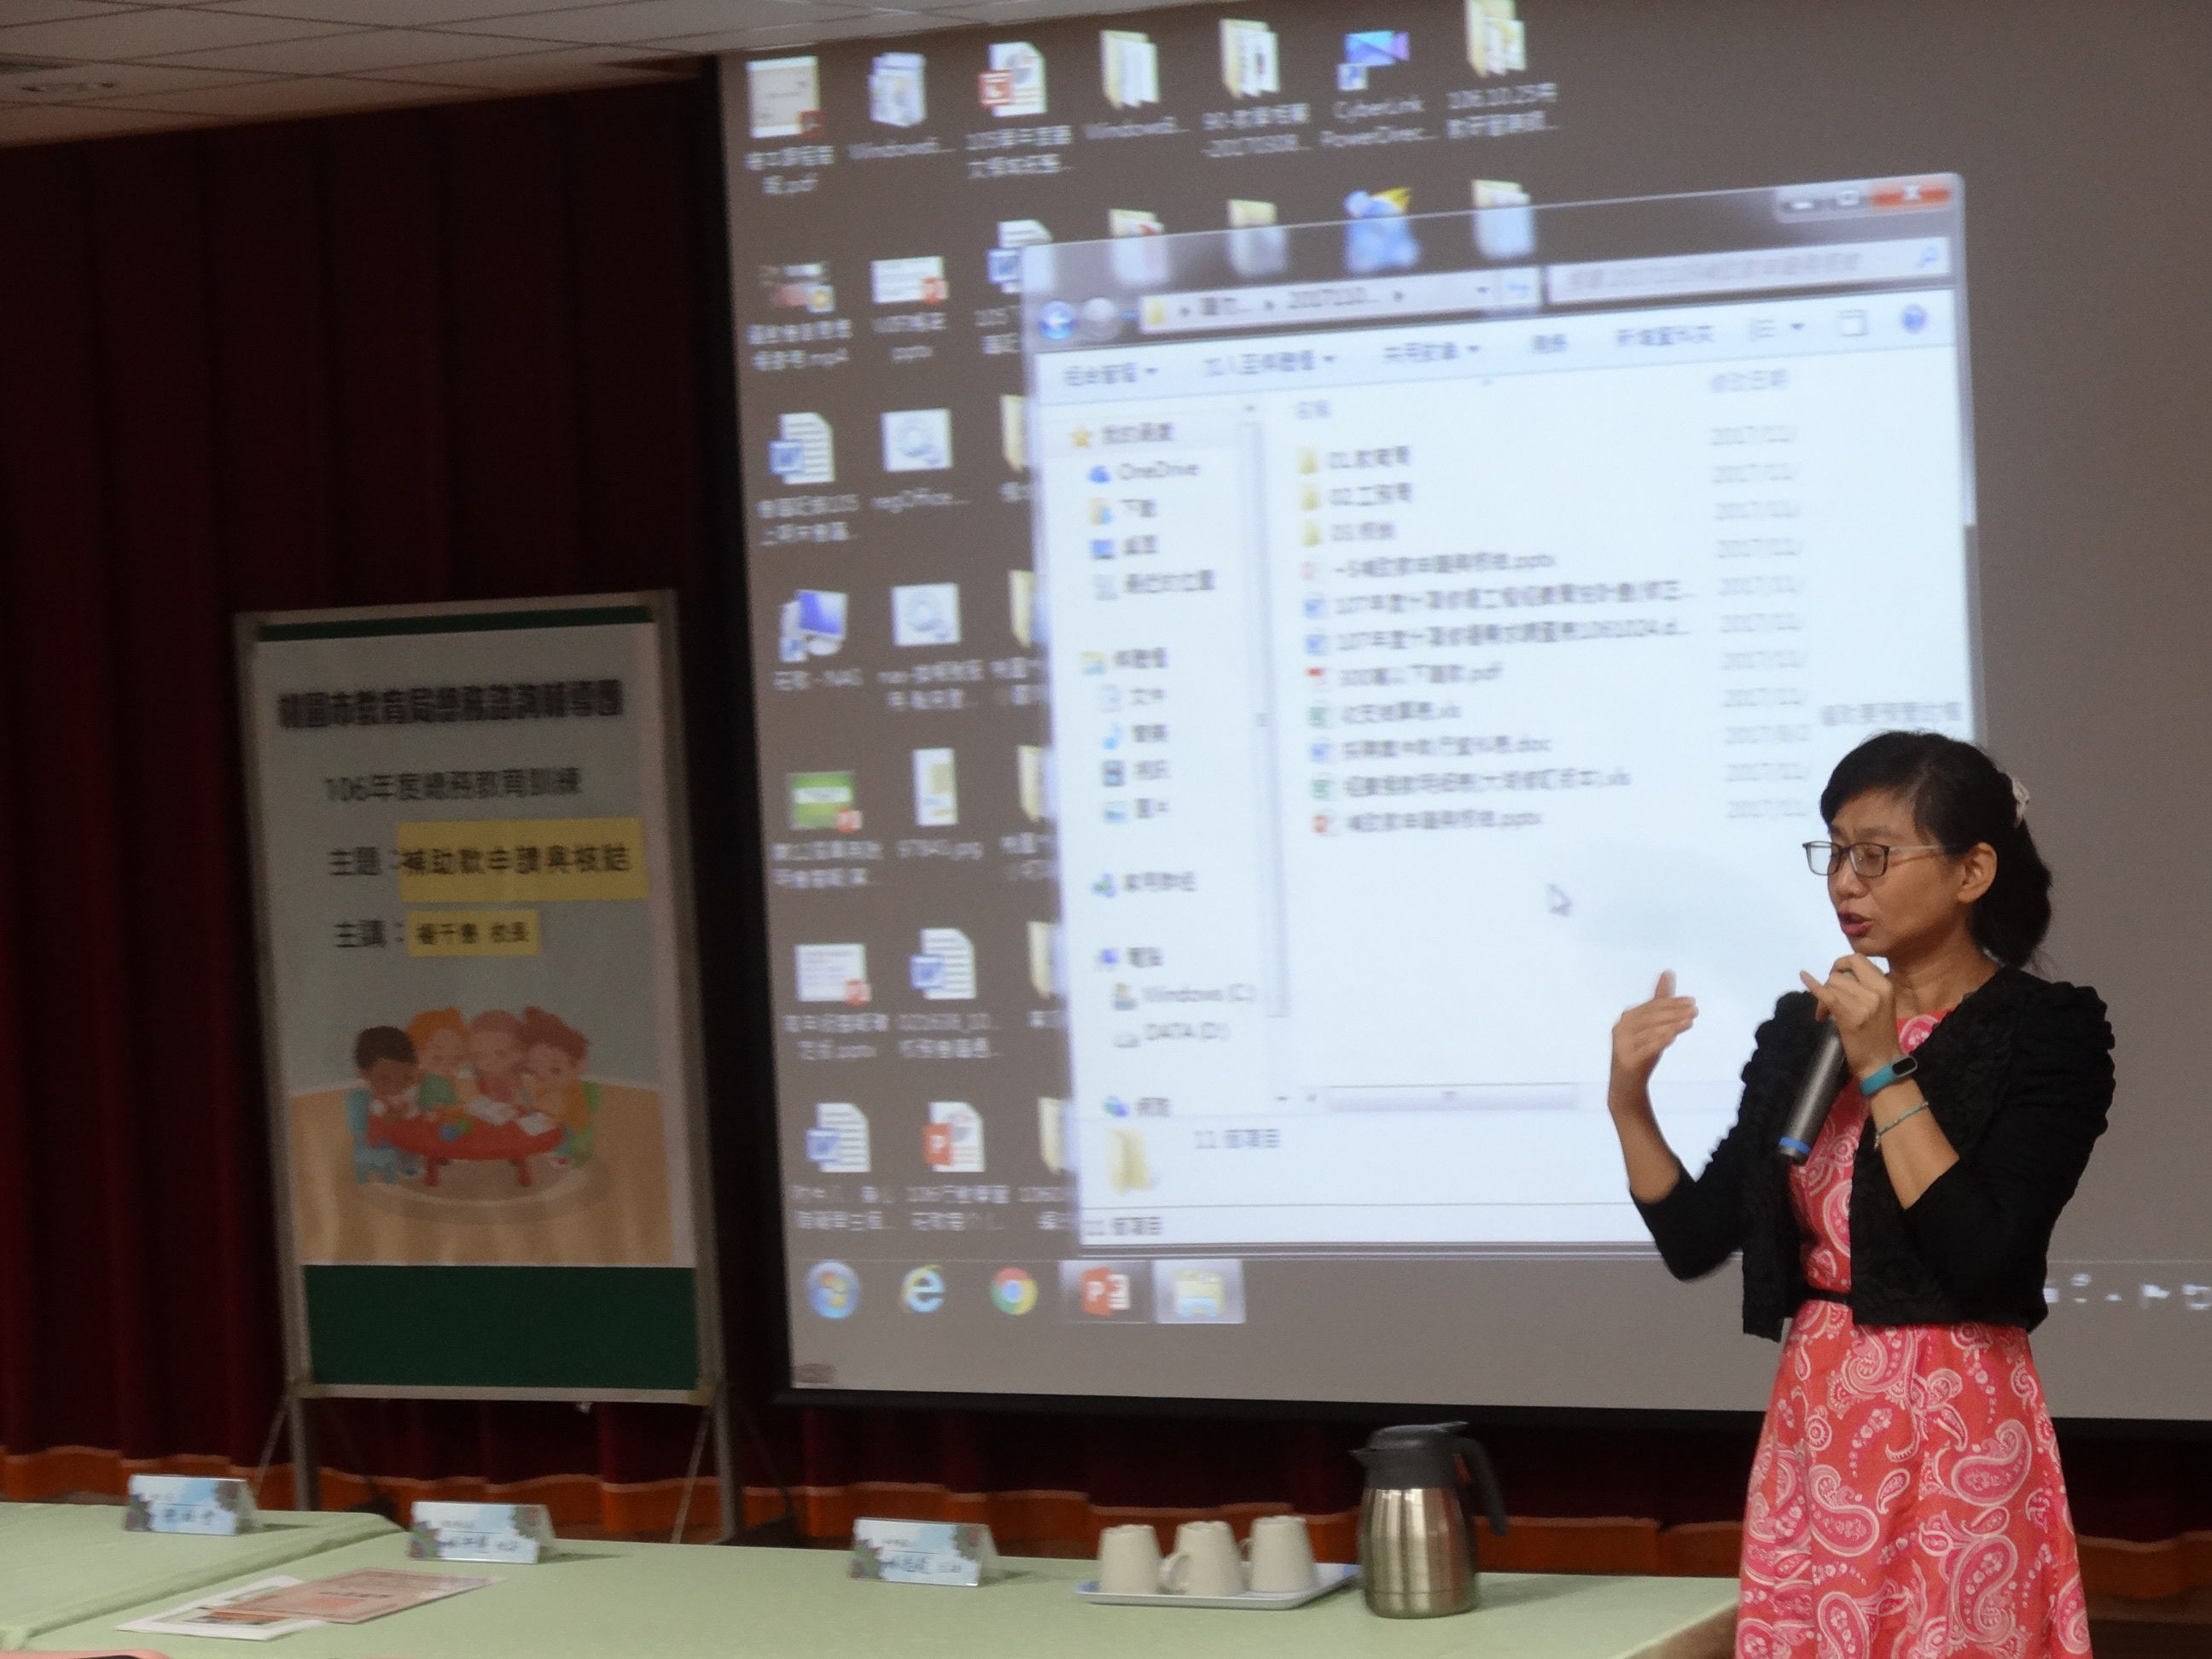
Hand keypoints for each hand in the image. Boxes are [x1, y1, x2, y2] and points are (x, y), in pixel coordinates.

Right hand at [1609, 971, 1697, 1111]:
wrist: (1626, 1085)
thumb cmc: (1640, 1052)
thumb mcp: (1651, 1026)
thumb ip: (1659, 1001)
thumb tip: (1668, 973)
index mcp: (1627, 1018)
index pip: (1652, 1006)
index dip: (1672, 1002)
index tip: (1691, 1002)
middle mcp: (1622, 1028)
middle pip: (1652, 1016)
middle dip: (1674, 1012)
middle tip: (1694, 1010)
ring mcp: (1623, 1044)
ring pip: (1651, 1031)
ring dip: (1672, 1025)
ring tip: (1690, 1022)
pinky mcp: (1628, 1059)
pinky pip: (1647, 1047)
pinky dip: (1660, 1040)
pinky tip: (1673, 1037)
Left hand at [1798, 953, 1901, 1079]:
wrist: (1882, 1062)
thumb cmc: (1879, 1035)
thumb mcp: (1881, 1003)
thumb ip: (1866, 987)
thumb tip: (1841, 975)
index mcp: (1885, 985)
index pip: (1859, 959)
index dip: (1843, 963)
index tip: (1837, 975)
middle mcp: (1876, 990)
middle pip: (1841, 973)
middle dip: (1831, 983)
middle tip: (1829, 997)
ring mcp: (1864, 1003)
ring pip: (1832, 984)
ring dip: (1824, 997)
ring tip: (1826, 1014)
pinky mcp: (1849, 1015)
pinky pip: (1826, 994)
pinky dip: (1812, 984)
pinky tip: (1803, 976)